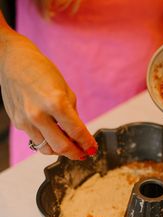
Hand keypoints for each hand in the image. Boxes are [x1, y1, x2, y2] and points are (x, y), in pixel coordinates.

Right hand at [0, 28, 96, 159]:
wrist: (13, 61)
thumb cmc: (41, 71)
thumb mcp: (66, 90)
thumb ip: (73, 115)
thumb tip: (79, 135)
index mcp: (55, 103)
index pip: (76, 132)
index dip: (87, 144)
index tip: (92, 148)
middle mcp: (38, 115)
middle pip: (61, 147)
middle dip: (75, 154)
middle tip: (83, 153)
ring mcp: (26, 121)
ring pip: (46, 149)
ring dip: (60, 150)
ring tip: (68, 145)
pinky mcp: (18, 123)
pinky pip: (36, 140)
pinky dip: (47, 140)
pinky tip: (53, 134)